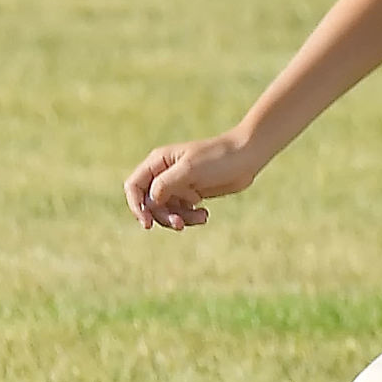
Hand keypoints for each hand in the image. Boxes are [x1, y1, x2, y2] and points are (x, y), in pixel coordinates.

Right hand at [123, 130, 259, 230]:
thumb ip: (166, 184)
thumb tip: (150, 200)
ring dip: (179, 219)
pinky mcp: (192, 194)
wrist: (247, 157)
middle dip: (163, 216)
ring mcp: (178, 185)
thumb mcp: (190, 169)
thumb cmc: (218, 158)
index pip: (134, 187)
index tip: (148, 223)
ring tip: (200, 218)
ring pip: (166, 211)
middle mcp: (164, 174)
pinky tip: (205, 215)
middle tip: (180, 224)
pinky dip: (191, 217)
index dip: (136, 206)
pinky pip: (182, 212)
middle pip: (149, 203)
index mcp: (158, 162)